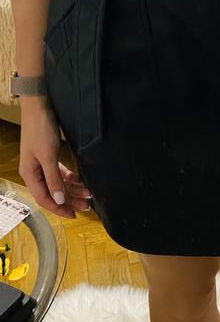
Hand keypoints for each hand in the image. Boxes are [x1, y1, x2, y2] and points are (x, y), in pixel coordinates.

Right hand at [18, 100, 91, 218]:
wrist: (40, 107)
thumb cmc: (40, 130)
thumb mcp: (48, 155)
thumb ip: (53, 179)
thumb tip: (59, 200)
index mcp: (30, 175)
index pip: (44, 199)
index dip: (59, 208)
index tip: (74, 214)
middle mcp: (34, 172)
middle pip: (53, 193)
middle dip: (70, 200)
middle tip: (87, 205)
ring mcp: (41, 164)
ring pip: (58, 183)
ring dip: (72, 189)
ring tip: (88, 194)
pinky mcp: (48, 156)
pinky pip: (60, 173)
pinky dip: (70, 178)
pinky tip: (80, 181)